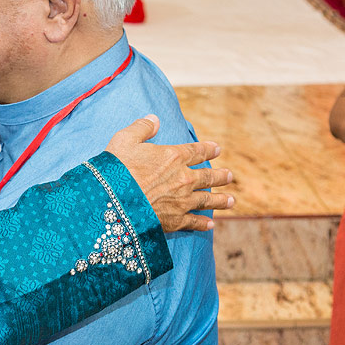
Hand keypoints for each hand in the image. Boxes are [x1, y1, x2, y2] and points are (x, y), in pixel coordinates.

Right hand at [106, 115, 233, 232]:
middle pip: (208, 177)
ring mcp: (182, 201)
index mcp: (173, 157)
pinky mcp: (176, 221)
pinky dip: (203, 224)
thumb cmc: (116, 170)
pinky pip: (194, 222)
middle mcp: (183, 178)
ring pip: (207, 200)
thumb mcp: (124, 140)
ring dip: (220, 200)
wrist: (113, 203)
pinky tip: (210, 225)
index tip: (217, 150)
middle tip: (229, 176)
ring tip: (231, 200)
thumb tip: (154, 119)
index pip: (197, 151)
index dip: (208, 149)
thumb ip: (141, 128)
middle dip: (220, 176)